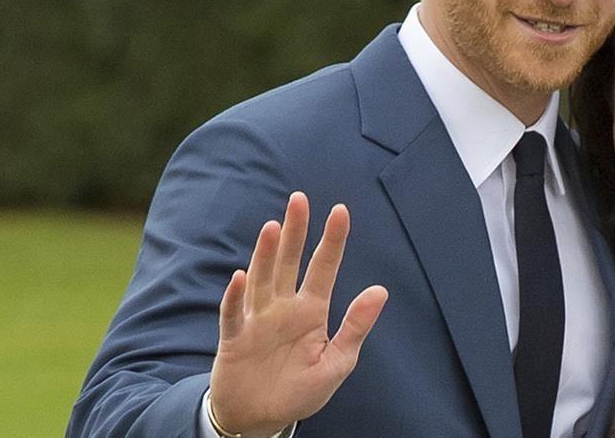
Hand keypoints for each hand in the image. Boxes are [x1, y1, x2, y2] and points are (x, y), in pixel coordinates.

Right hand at [209, 192, 387, 436]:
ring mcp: (257, 320)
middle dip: (295, 231)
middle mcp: (283, 308)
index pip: (324, 268)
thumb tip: (381, 290)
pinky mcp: (234, 339)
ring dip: (266, 255)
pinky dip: (236, 297)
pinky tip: (240, 277)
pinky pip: (233, 314)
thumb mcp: (337, 363)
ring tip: (274, 227)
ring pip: (262, 280)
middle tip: (300, 199)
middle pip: (289, 262)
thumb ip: (355, 327)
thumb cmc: (300, 391)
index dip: (332, 240)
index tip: (341, 210)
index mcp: (311, 311)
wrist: (261, 419)